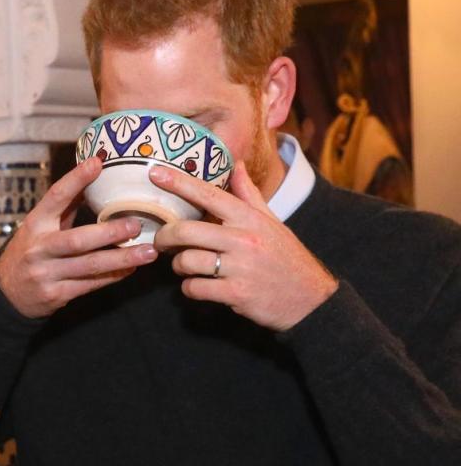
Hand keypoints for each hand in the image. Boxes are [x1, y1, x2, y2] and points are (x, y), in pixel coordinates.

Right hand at [0, 156, 157, 317]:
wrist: (8, 295)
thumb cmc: (30, 252)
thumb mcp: (40, 225)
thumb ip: (64, 205)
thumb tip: (92, 173)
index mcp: (35, 224)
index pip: (55, 198)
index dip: (75, 179)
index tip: (97, 163)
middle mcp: (39, 249)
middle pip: (77, 240)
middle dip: (109, 233)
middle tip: (136, 225)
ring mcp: (46, 274)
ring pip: (89, 266)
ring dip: (121, 258)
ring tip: (147, 252)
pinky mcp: (56, 295)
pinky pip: (90, 285)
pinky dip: (113, 276)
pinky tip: (131, 268)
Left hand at [151, 161, 338, 330]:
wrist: (310, 299)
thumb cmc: (286, 258)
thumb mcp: (272, 222)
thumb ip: (249, 195)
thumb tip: (237, 165)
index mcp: (250, 219)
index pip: (209, 194)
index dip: (178, 182)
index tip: (155, 173)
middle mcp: (243, 239)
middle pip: (187, 230)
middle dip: (165, 236)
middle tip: (160, 240)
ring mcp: (239, 267)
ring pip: (187, 261)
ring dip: (178, 266)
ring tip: (183, 266)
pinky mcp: (236, 293)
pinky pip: (195, 288)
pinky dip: (189, 288)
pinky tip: (197, 286)